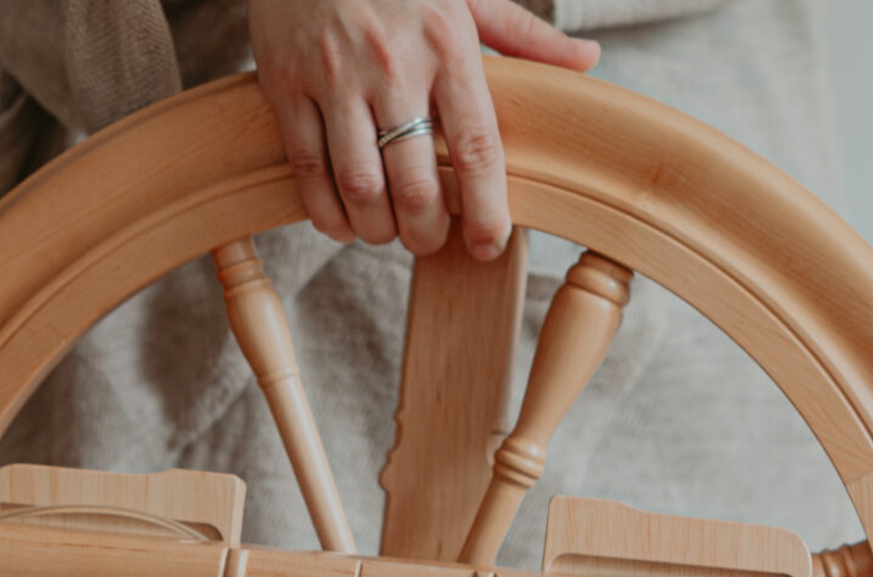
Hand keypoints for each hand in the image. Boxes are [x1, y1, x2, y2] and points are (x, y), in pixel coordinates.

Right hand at [248, 0, 598, 259]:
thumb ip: (523, 35)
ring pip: (360, 187)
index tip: (487, 245)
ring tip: (385, 231)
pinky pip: (308, 170)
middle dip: (425, 233)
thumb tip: (586, 62)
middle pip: (416, 186)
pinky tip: (342, 222)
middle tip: (428, 241)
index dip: (485, 212)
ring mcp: (335, 77)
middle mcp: (393, 64)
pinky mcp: (286, 84)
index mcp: (448, 44)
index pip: (477, 150)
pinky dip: (326, 212)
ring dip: (376, 229)